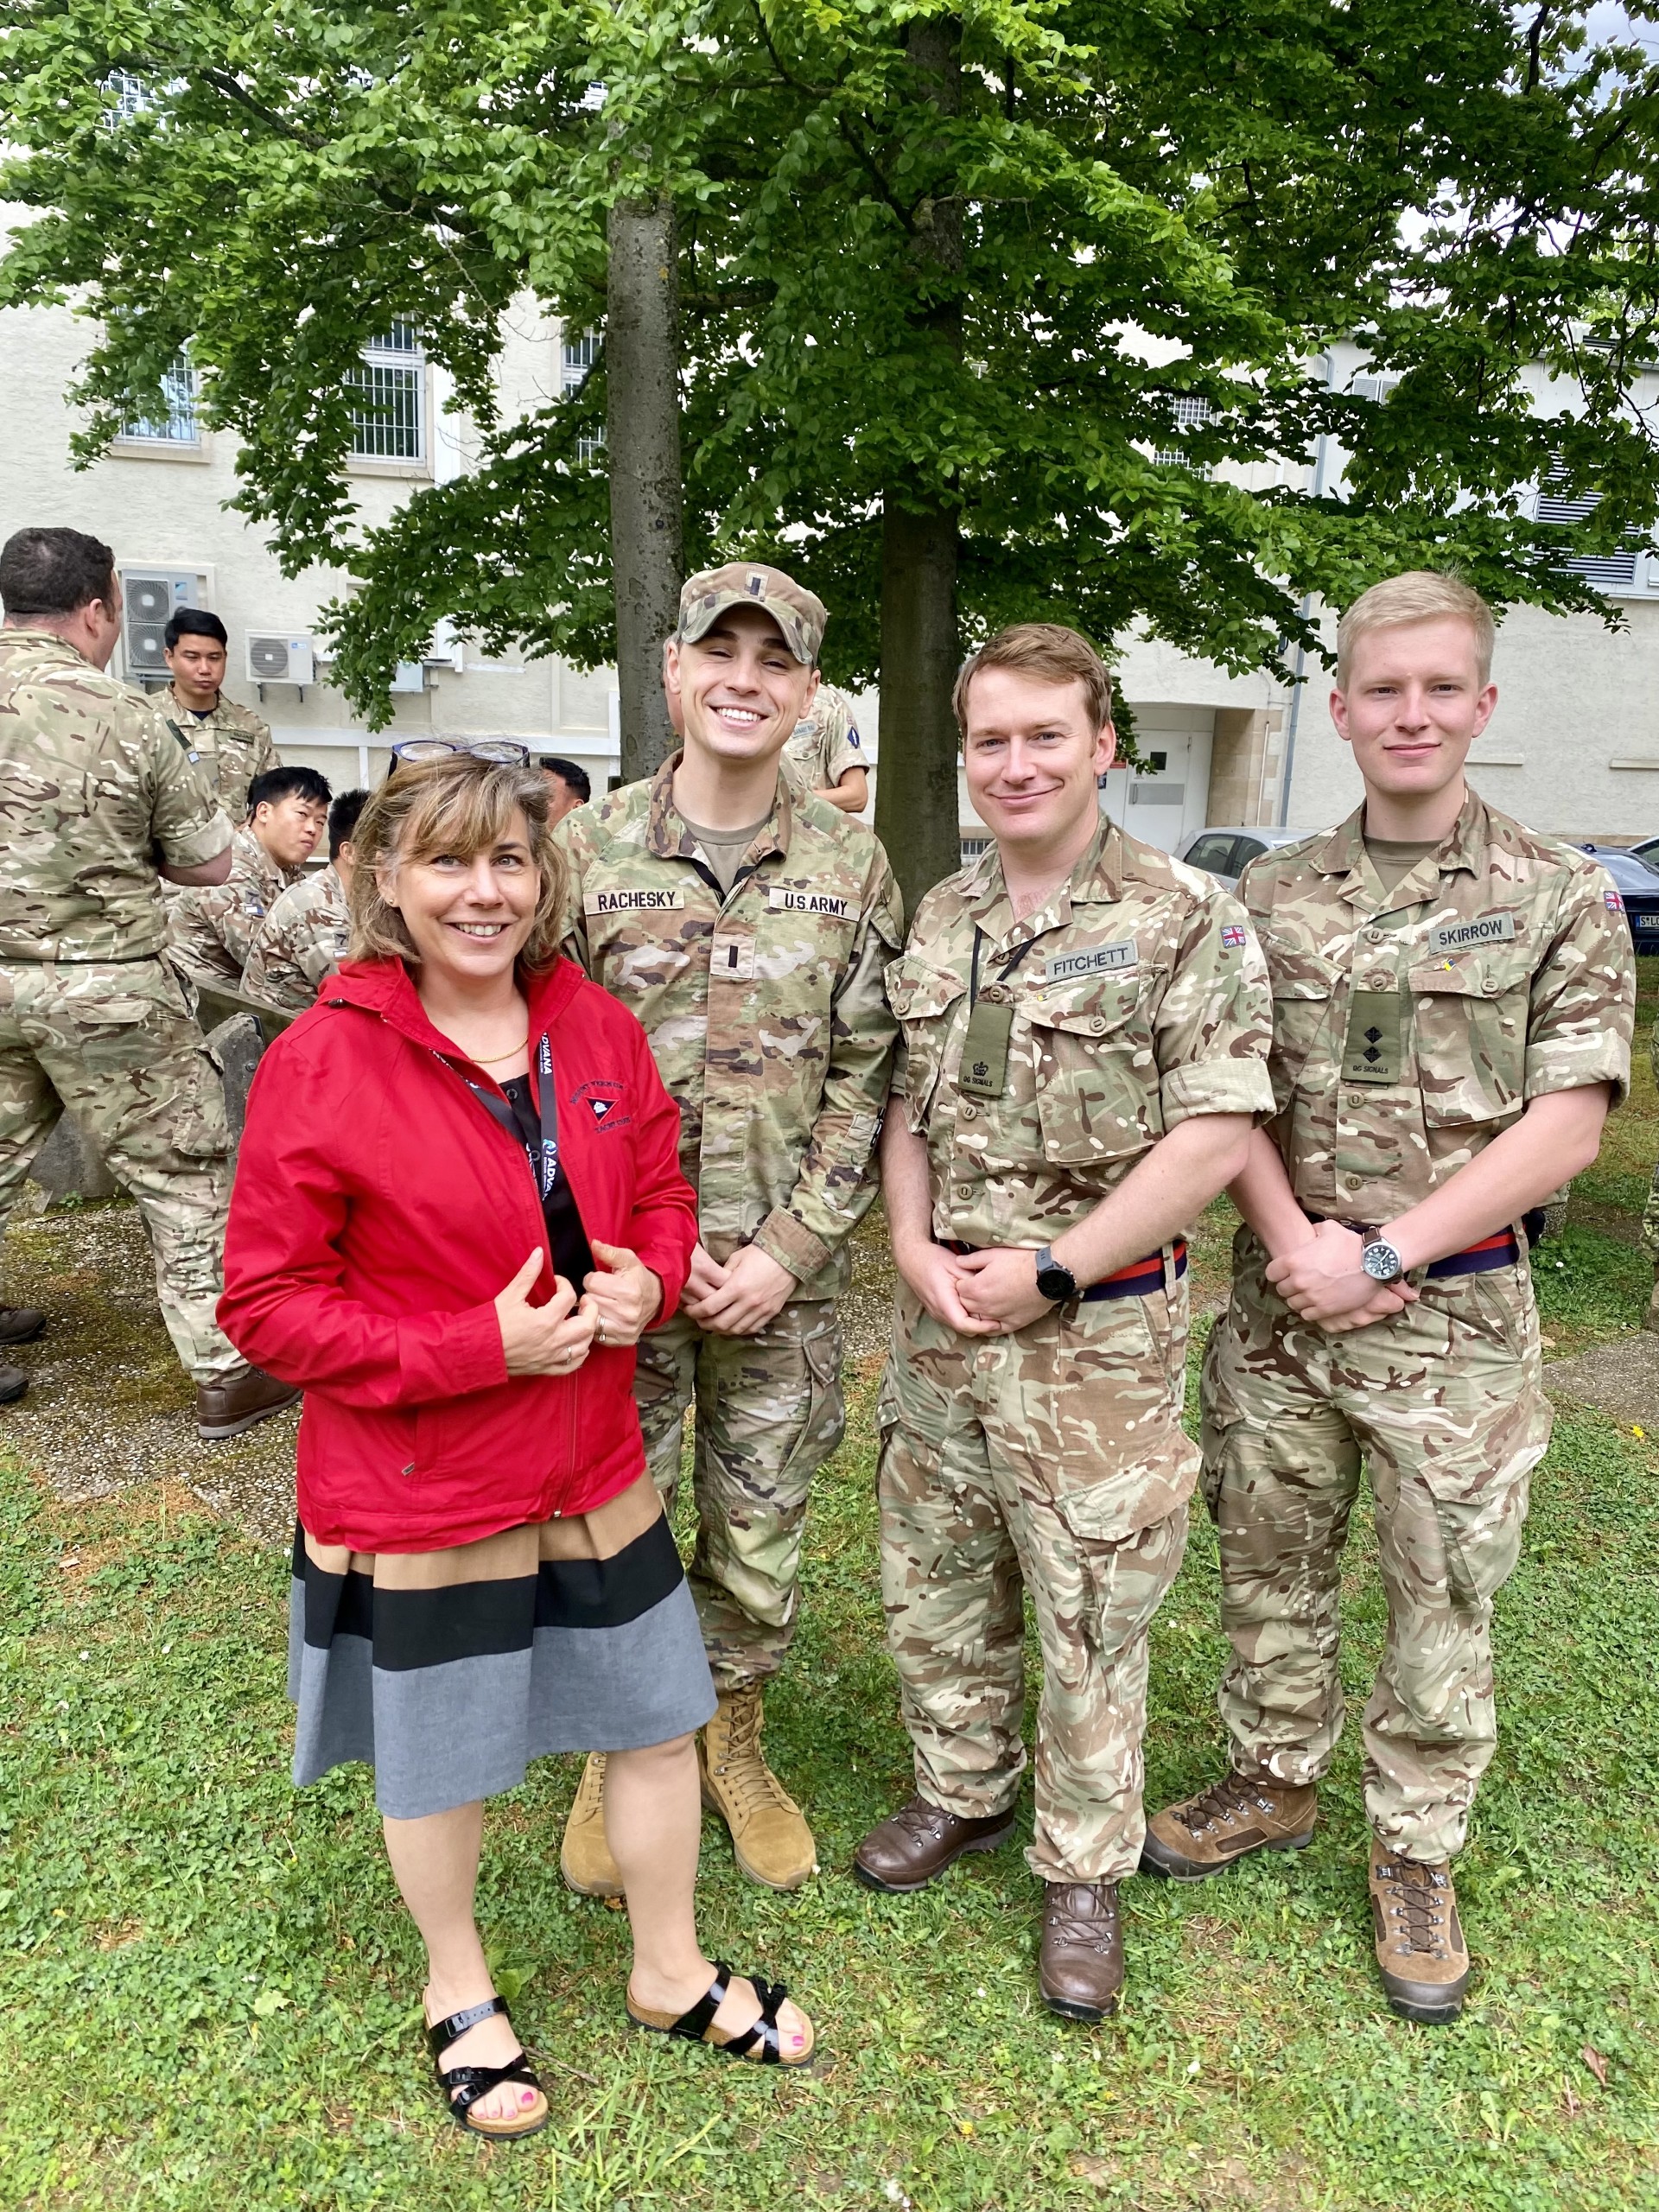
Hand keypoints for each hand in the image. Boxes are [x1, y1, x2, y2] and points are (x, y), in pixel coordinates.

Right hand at [494, 1252, 598, 1376]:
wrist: (477, 1351)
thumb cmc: (492, 1324)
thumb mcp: (510, 1295)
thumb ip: (528, 1274)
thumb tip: (539, 1253)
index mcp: (544, 1321)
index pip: (568, 1297)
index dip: (565, 1284)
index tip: (557, 1282)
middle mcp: (552, 1341)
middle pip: (587, 1325)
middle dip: (590, 1309)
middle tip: (582, 1301)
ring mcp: (551, 1357)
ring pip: (584, 1346)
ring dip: (586, 1332)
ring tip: (580, 1320)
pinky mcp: (546, 1368)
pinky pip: (572, 1366)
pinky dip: (579, 1355)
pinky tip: (575, 1344)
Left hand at [578, 1239, 662, 1348]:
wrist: (656, 1299)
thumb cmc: (638, 1278)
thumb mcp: (627, 1260)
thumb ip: (609, 1252)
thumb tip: (594, 1244)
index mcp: (629, 1291)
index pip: (590, 1282)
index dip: (594, 1278)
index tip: (603, 1280)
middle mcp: (628, 1313)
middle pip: (589, 1300)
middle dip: (593, 1294)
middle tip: (605, 1292)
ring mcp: (625, 1330)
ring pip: (590, 1317)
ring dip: (594, 1309)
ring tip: (605, 1303)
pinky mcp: (622, 1341)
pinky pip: (597, 1333)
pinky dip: (598, 1325)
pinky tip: (607, 1316)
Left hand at [683, 1242, 794, 1335]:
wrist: (790, 1256)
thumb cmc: (761, 1254)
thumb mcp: (736, 1259)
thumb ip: (721, 1276)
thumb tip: (710, 1287)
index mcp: (737, 1287)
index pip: (710, 1307)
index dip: (695, 1311)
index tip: (689, 1309)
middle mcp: (748, 1302)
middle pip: (720, 1323)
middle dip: (704, 1323)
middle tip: (698, 1319)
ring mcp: (760, 1310)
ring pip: (735, 1330)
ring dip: (720, 1329)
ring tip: (713, 1323)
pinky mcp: (770, 1313)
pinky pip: (751, 1329)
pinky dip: (738, 1330)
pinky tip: (731, 1325)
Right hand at [893, 1238, 999, 1336]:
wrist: (912, 1258)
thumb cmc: (933, 1259)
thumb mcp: (957, 1265)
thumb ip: (972, 1282)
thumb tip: (989, 1293)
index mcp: (943, 1301)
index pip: (964, 1324)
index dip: (982, 1327)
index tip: (997, 1322)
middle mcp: (938, 1312)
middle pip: (963, 1329)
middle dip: (981, 1327)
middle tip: (999, 1319)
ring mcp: (936, 1313)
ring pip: (959, 1326)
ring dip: (974, 1323)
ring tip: (991, 1314)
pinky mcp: (936, 1311)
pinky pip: (954, 1320)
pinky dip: (966, 1318)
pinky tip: (977, 1309)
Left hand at [955, 1246, 1051, 1331]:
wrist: (1046, 1276)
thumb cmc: (1020, 1262)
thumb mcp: (993, 1255)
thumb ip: (972, 1260)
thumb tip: (958, 1262)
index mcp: (976, 1288)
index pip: (958, 1289)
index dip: (963, 1282)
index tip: (970, 1278)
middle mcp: (983, 1306)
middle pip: (965, 1305)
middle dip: (967, 1297)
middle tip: (977, 1288)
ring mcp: (997, 1317)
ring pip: (977, 1319)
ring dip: (977, 1311)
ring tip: (985, 1301)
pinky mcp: (1011, 1324)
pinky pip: (994, 1330)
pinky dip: (990, 1325)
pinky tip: (992, 1319)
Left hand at [1266, 1222, 1417, 1326]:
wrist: (1373, 1263)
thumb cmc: (1351, 1244)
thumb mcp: (1328, 1229)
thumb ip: (1313, 1232)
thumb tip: (1310, 1233)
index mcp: (1294, 1261)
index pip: (1271, 1273)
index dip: (1277, 1272)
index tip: (1285, 1272)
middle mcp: (1299, 1281)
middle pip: (1281, 1289)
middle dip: (1288, 1285)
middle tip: (1299, 1282)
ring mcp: (1311, 1297)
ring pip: (1293, 1303)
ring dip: (1298, 1299)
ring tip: (1307, 1293)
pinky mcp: (1324, 1309)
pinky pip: (1307, 1314)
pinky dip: (1309, 1310)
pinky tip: (1315, 1303)